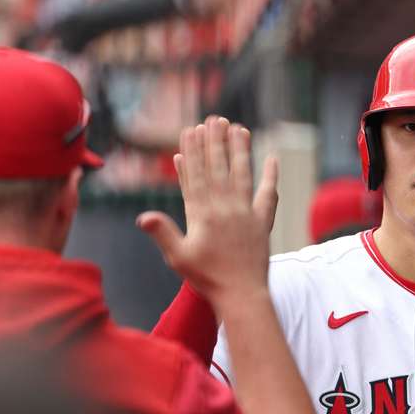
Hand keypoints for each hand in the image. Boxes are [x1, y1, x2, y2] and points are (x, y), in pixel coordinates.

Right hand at [137, 115, 278, 306]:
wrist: (241, 295)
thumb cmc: (207, 278)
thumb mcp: (178, 257)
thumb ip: (162, 232)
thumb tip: (142, 215)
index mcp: (201, 214)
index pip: (196, 175)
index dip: (193, 151)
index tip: (191, 130)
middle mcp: (224, 208)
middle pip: (218, 168)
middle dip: (215, 142)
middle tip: (214, 118)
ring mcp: (245, 213)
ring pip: (242, 174)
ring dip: (240, 150)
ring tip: (239, 127)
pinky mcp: (262, 222)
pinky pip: (268, 194)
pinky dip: (270, 176)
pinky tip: (272, 158)